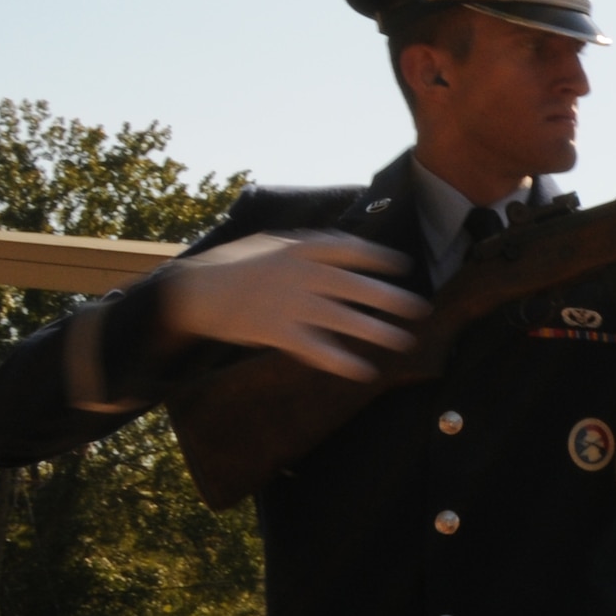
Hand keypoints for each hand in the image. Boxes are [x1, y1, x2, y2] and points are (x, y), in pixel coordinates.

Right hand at [159, 233, 428, 381]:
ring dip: (376, 331)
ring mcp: (291, 304)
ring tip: (403, 342)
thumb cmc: (235, 266)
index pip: (349, 249)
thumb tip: (342, 247)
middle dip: (390, 298)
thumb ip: (306, 247)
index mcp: (299, 248)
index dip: (378, 257)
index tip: (402, 265)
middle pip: (355, 286)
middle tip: (419, 310)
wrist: (196, 292)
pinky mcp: (279, 332)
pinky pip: (318, 349)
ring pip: (344, 318)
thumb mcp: (270, 244)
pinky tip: (364, 371)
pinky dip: (342, 361)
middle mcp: (301, 274)